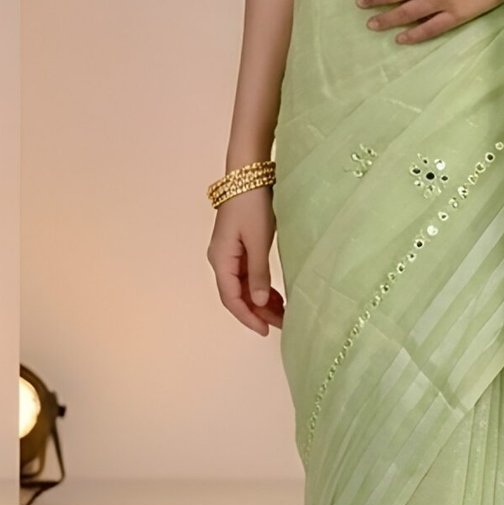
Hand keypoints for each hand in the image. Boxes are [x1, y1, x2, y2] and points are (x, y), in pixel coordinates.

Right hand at [208, 186, 283, 334]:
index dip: (248, 317)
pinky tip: (275, 295)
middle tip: (281, 325)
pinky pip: (247, 274)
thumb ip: (258, 273)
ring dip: (260, 300)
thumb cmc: (252, 204)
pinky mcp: (239, 245)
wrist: (248, 174)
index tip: (266, 331)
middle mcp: (221, 259)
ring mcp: (229, 252)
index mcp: (221, 259)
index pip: (231, 299)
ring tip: (282, 312)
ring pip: (243, 286)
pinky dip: (260, 286)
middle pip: (237, 294)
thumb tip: (259, 302)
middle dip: (258, 312)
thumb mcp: (258, 241)